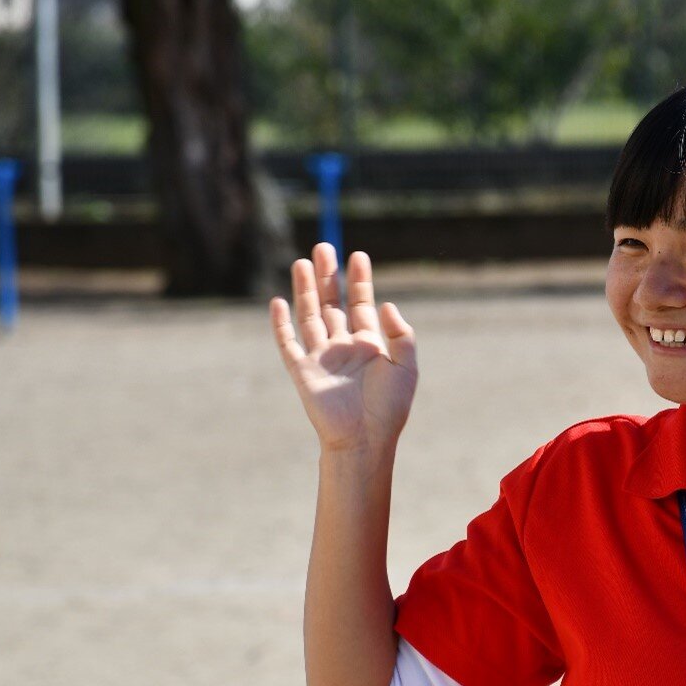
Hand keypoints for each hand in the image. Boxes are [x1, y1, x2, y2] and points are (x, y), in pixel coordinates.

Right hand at [270, 246, 417, 452]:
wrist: (365, 439)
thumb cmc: (389, 408)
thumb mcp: (406, 366)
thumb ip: (401, 334)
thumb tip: (387, 304)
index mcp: (370, 345)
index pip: (362, 304)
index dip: (360, 280)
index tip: (359, 255)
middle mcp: (344, 348)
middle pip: (333, 304)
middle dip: (329, 276)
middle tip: (324, 246)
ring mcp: (322, 358)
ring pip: (310, 316)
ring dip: (306, 290)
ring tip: (302, 261)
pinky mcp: (303, 372)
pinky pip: (289, 343)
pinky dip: (282, 324)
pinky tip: (278, 301)